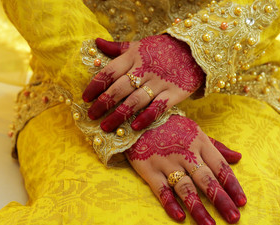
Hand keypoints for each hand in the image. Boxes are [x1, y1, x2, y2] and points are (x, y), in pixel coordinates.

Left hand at [82, 35, 204, 131]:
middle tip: (91, 116)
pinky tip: (134, 127)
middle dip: (103, 104)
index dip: (95, 86)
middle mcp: (144, 70)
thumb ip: (118, 48)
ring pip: (135, 101)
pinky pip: (158, 107)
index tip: (85, 98)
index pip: (109, 72)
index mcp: (133, 57)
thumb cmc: (163, 49)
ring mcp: (160, 82)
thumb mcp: (140, 45)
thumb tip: (97, 42)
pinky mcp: (174, 93)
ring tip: (106, 127)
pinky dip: (146, 117)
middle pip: (119, 89)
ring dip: (119, 115)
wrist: (194, 51)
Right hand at [125, 115, 245, 224]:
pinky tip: (180, 217)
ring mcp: (167, 161)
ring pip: (185, 187)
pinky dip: (170, 203)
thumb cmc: (171, 126)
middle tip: (234, 218)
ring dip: (198, 207)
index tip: (242, 201)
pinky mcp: (149, 168)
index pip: (219, 166)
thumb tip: (238, 158)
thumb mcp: (195, 131)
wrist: (138, 117)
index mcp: (199, 142)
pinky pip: (161, 189)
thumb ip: (216, 146)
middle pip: (206, 179)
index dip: (231, 184)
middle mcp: (186, 153)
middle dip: (221, 200)